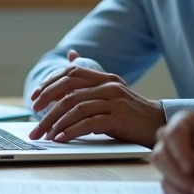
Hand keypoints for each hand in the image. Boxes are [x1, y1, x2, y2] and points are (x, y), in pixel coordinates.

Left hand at [29, 58, 163, 145]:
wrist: (159, 124)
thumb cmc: (131, 111)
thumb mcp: (111, 90)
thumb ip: (90, 78)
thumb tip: (71, 55)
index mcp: (105, 78)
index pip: (70, 73)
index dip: (49, 84)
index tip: (34, 98)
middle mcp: (109, 86)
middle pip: (68, 93)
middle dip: (46, 108)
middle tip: (34, 124)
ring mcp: (114, 102)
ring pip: (75, 109)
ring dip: (55, 123)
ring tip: (44, 135)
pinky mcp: (119, 118)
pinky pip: (88, 124)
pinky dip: (71, 131)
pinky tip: (61, 138)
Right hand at [150, 111, 193, 193]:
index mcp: (191, 124)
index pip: (174, 131)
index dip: (182, 150)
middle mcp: (177, 141)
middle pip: (161, 153)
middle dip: (179, 173)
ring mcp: (174, 160)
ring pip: (161, 171)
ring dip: (179, 185)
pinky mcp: (175, 179)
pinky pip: (166, 187)